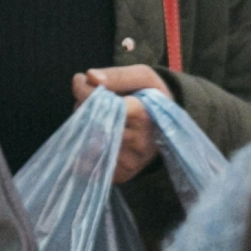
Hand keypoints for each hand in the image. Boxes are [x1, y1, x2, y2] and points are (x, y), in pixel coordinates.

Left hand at [74, 65, 171, 180]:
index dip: (87, 92)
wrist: (170, 128)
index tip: (81, 80)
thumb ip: (117, 75)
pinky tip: (98, 134)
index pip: (106, 106)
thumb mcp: (143, 77)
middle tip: (88, 96)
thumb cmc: (152, 97)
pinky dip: (86, 145)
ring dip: (82, 125)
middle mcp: (138, 142)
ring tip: (95, 115)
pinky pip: (90, 161)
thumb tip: (90, 76)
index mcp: (144, 115)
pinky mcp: (121, 174)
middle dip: (83, 106)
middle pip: (93, 123)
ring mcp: (130, 161)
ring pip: (88, 142)